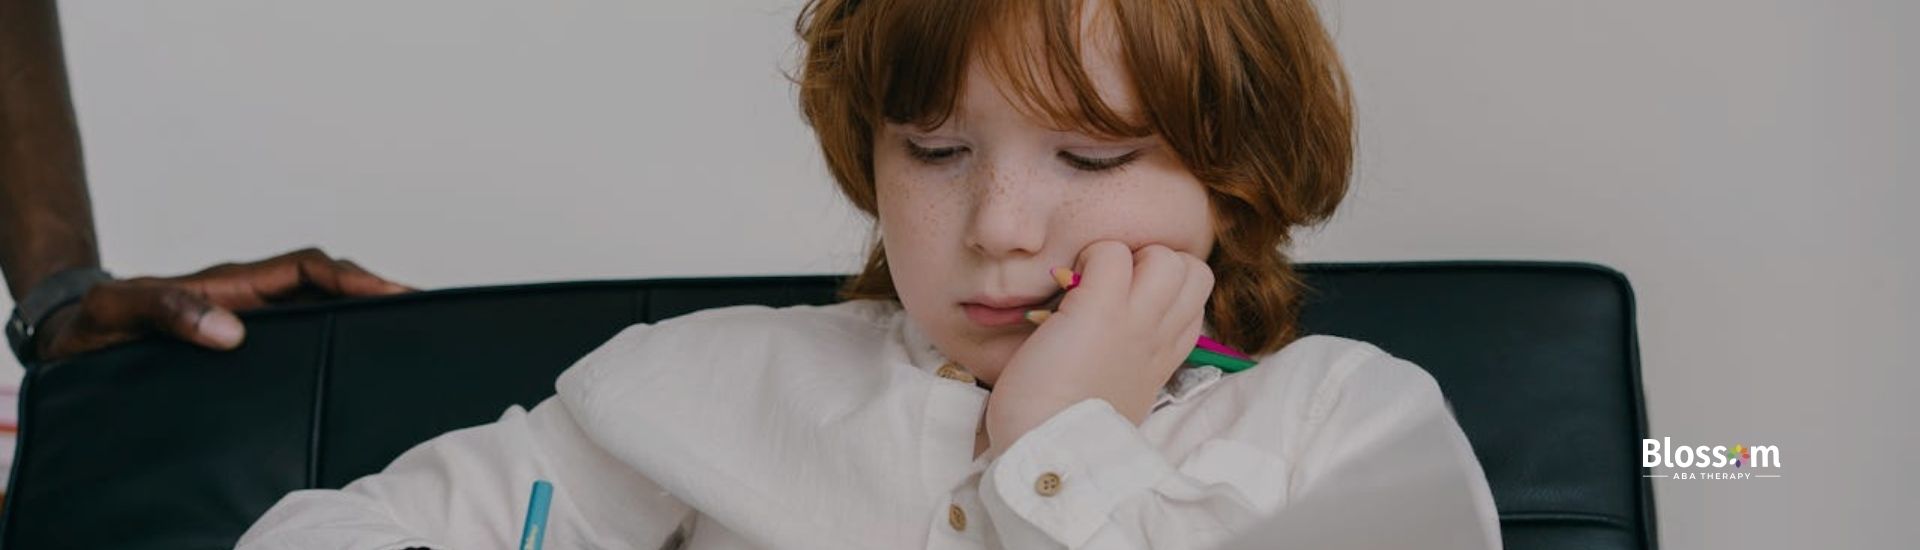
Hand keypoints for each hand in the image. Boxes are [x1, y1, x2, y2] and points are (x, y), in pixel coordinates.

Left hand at [32, 247, 411, 359]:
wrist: (71, 337)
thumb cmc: (95, 320)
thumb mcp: (124, 310)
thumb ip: (172, 311)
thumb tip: (233, 330)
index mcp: (235, 283)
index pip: (309, 269)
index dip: (354, 279)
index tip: (394, 293)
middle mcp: (251, 298)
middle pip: (328, 283)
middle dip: (377, 290)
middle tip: (424, 309)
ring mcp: (251, 319)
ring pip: (320, 306)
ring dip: (362, 312)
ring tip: (406, 331)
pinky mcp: (246, 344)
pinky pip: (304, 333)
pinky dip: (337, 337)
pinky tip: (353, 361)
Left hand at [983, 240, 1212, 456]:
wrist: (1050, 452)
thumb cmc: (1065, 430)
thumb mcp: (1115, 398)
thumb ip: (1123, 364)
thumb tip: (1099, 342)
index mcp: (1163, 360)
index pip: (1196, 305)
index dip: (1166, 291)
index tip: (1129, 304)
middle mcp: (1158, 337)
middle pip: (1195, 271)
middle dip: (1158, 263)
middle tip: (1114, 285)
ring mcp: (1134, 320)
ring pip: (1166, 256)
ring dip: (1128, 256)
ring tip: (1092, 281)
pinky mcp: (1098, 308)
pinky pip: (1110, 253)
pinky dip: (1087, 257)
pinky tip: (1066, 286)